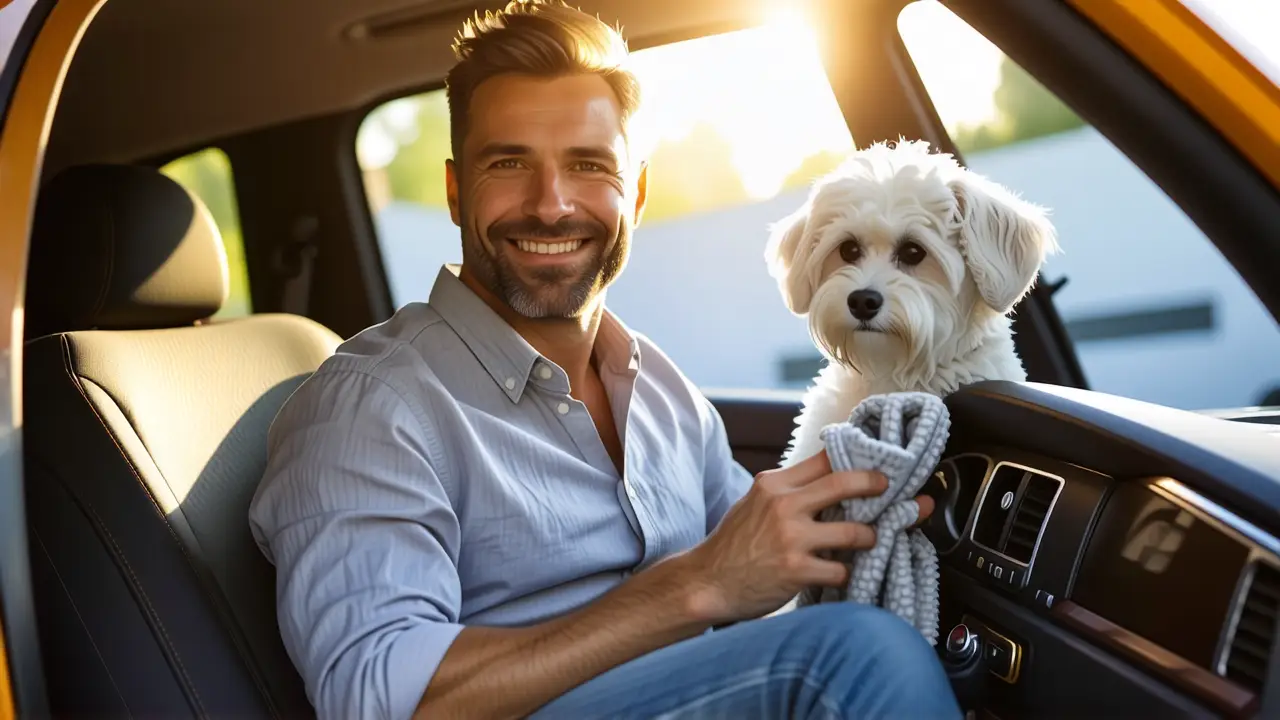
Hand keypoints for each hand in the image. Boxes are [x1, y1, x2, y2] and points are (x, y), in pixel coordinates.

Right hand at [681, 450, 933, 624]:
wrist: (707, 582)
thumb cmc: (733, 544)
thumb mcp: (754, 503)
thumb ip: (787, 491)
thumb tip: (829, 480)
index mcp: (772, 484)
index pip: (823, 460)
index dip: (854, 460)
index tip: (872, 464)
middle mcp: (783, 505)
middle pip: (845, 483)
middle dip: (875, 484)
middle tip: (888, 489)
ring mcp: (791, 538)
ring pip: (854, 531)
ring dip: (869, 537)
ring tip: (869, 540)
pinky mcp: (797, 570)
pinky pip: (841, 569)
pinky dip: (846, 572)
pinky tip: (840, 573)